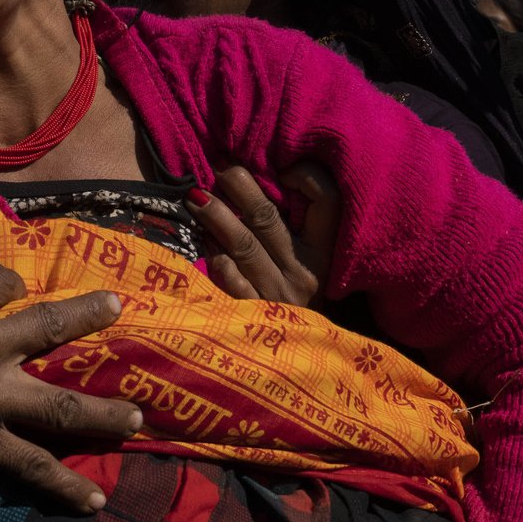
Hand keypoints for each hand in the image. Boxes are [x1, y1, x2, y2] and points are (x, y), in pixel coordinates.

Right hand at [0, 262, 142, 520]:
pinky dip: (64, 486)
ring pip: (61, 404)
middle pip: (49, 325)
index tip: (8, 291)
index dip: (5, 284)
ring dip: (104, 412)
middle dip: (86, 315)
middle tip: (115, 308)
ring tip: (138, 418)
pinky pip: (33, 467)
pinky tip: (93, 501)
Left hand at [189, 162, 338, 304]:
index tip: (283, 169)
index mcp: (327, 251)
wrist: (300, 352)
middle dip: (242, 188)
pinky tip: (199, 235)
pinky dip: (212, 252)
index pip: (326, 201)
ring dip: (217, 216)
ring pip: (243, 245)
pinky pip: (228, 276)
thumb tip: (264, 173)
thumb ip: (299, 222)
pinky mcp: (252, 313)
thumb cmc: (301, 290)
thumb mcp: (314, 258)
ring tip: (195, 196)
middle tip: (220, 168)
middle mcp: (304, 272)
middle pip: (269, 219)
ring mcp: (276, 294)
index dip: (306, 177)